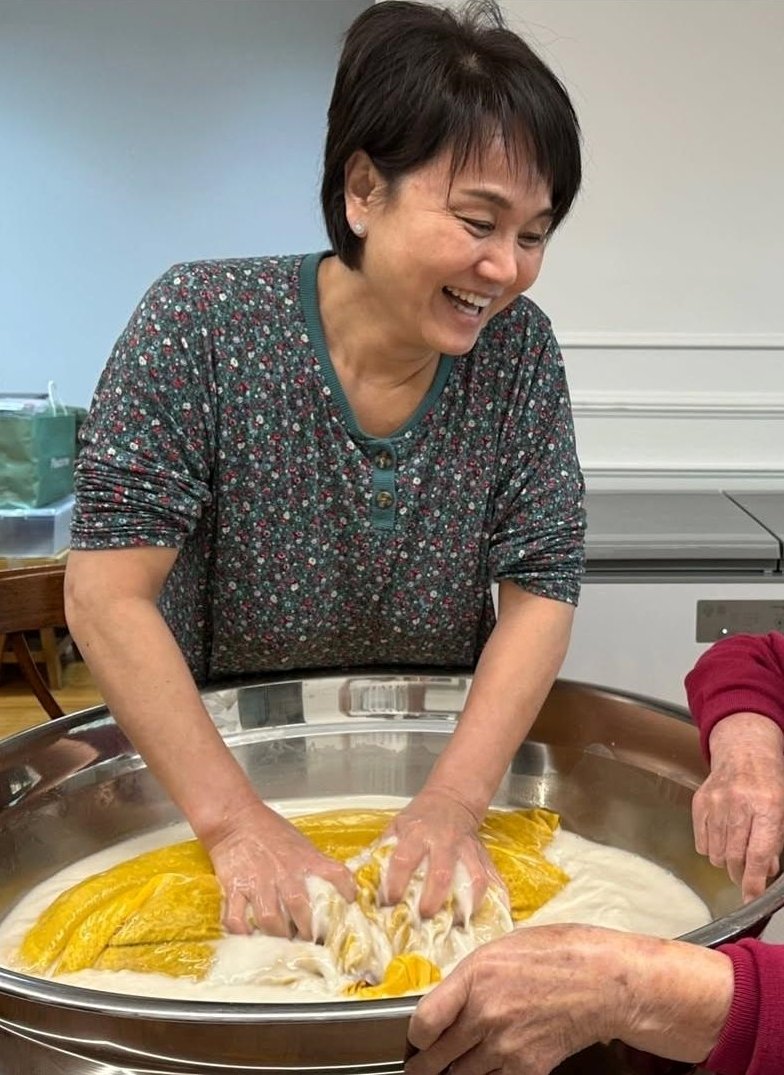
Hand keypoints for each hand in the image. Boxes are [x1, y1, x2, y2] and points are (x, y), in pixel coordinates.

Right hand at [202, 800, 354, 938]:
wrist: (236, 819)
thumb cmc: (269, 829)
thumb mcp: (300, 843)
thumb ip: (313, 865)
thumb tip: (326, 887)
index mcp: (306, 860)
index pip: (337, 875)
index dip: (347, 893)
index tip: (348, 908)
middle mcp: (285, 874)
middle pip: (302, 911)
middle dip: (307, 932)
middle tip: (308, 940)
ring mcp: (259, 883)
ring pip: (272, 921)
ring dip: (277, 935)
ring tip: (281, 941)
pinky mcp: (235, 889)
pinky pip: (237, 919)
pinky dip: (242, 932)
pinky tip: (249, 935)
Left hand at [382, 788, 498, 917]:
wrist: (452, 800)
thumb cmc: (420, 817)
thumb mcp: (397, 825)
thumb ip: (384, 849)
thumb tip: (365, 878)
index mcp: (417, 834)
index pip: (404, 860)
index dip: (396, 883)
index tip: (391, 901)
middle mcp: (443, 842)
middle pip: (440, 874)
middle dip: (433, 899)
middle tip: (424, 917)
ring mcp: (466, 849)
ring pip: (472, 877)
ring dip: (467, 903)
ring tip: (457, 923)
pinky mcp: (482, 855)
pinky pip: (491, 877)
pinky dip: (493, 896)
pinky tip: (490, 913)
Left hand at [406, 925, 732, 1074]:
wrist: (600, 982)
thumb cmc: (555, 955)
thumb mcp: (500, 951)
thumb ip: (469, 979)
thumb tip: (446, 1003)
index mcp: (474, 978)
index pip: (424, 1022)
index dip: (415, 1037)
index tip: (416, 1039)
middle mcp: (485, 1015)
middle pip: (437, 1058)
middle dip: (424, 1067)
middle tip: (419, 1069)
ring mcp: (505, 1046)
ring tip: (447, 1072)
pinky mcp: (527, 1069)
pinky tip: (486, 1070)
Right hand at [695, 712, 783, 901]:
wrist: (744, 752)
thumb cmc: (769, 784)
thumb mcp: (782, 812)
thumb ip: (775, 842)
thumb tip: (765, 871)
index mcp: (768, 807)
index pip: (759, 854)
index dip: (754, 881)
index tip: (751, 897)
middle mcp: (740, 804)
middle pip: (734, 856)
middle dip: (739, 874)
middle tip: (744, 875)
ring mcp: (716, 803)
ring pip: (716, 853)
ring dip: (726, 861)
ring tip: (734, 853)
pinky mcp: (700, 803)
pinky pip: (701, 842)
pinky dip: (711, 848)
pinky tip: (721, 839)